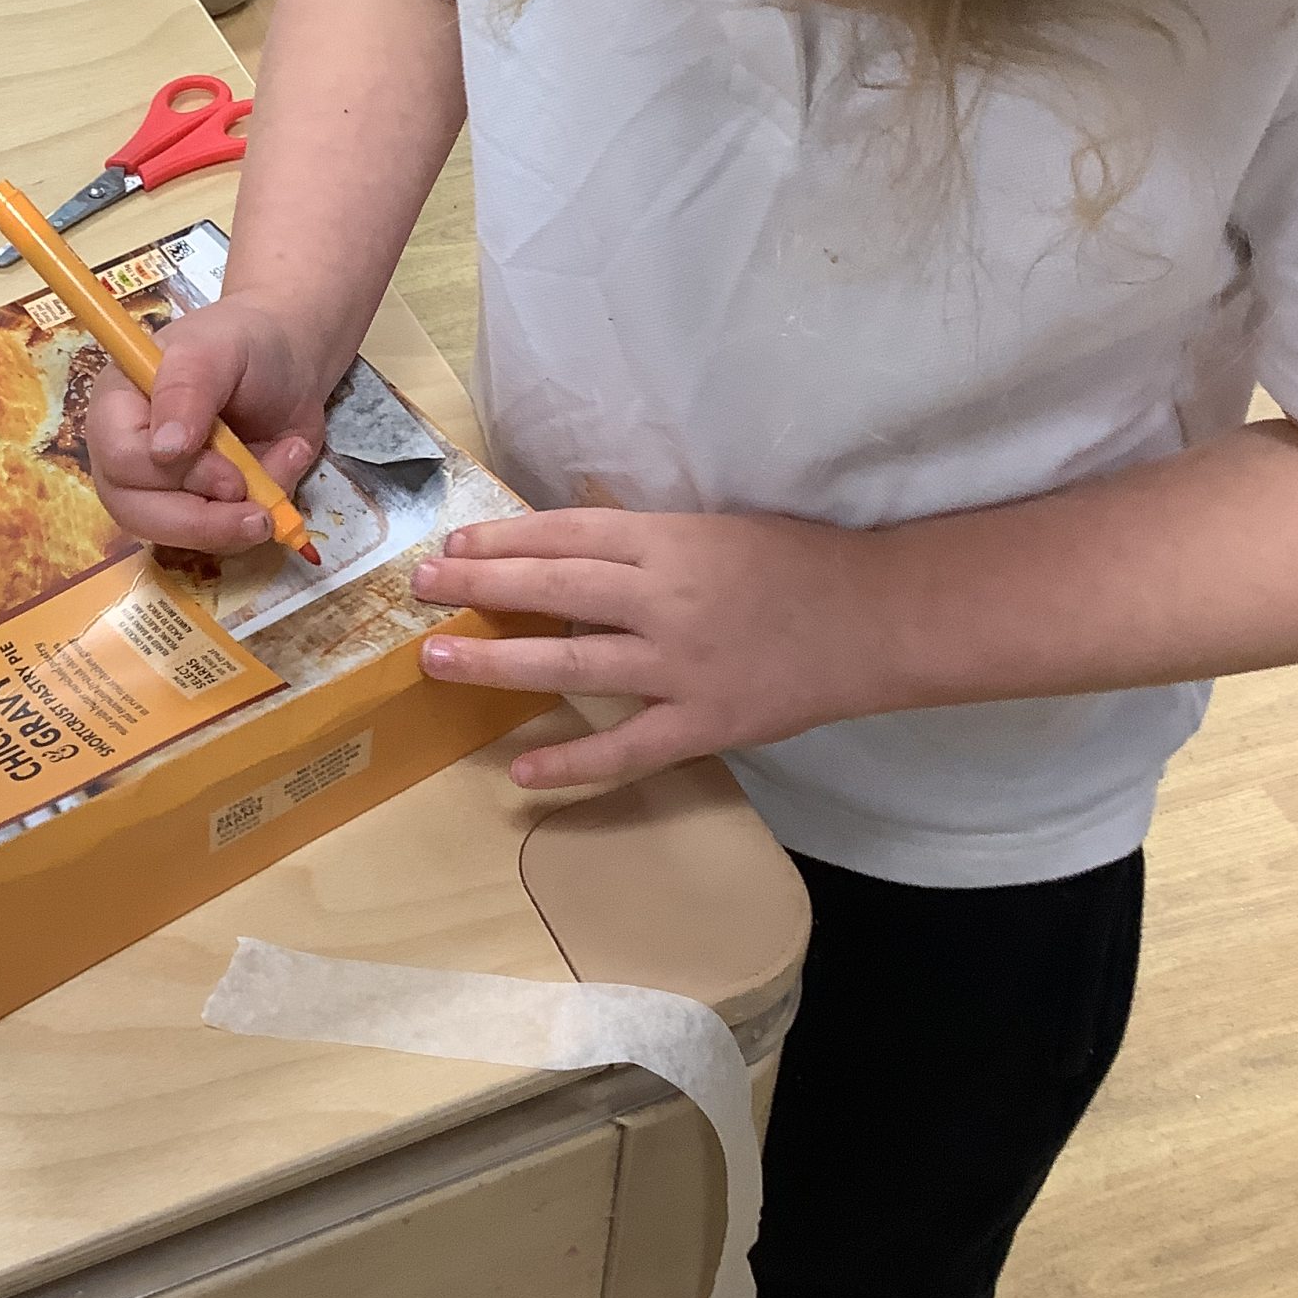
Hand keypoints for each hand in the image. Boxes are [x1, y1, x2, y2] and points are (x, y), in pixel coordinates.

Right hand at [85, 292, 328, 552]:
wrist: (290, 357)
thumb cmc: (245, 343)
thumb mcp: (217, 350)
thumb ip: (187, 389)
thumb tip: (163, 450)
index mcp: (118, 406)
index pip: (119, 458)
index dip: (171, 474)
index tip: (228, 470)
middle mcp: (129, 453)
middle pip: (136, 512)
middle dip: (202, 521)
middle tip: (258, 513)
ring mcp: (163, 487)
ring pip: (175, 536)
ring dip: (231, 526)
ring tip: (278, 489)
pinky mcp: (200, 507)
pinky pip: (217, 536)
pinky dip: (259, 513)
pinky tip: (285, 464)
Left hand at [411, 507, 892, 791]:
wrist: (877, 618)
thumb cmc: (797, 563)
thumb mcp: (715, 529)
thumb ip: (645, 542)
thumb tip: (565, 549)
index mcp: (669, 539)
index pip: (566, 534)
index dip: (504, 538)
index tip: (454, 544)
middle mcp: (666, 598)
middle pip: (553, 589)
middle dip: (479, 585)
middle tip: (421, 587)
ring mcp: (682, 665)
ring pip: (572, 664)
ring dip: (499, 662)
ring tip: (437, 660)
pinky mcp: (705, 722)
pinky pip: (628, 748)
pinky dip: (573, 761)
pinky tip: (521, 769)